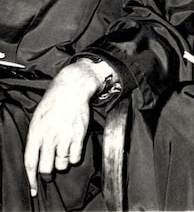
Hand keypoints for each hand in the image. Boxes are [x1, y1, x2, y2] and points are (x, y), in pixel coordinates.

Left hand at [24, 62, 98, 196]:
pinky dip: (74, 158)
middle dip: (48, 174)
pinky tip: (72, 151)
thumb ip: (35, 140)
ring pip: (62, 164)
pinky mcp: (79, 135)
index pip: (30, 163)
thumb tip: (36, 158)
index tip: (33, 188)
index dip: (31, 179)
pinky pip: (76, 157)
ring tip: (63, 156)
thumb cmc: (52, 104)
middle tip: (50, 171)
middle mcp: (49, 138)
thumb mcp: (36, 120)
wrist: (71, 90)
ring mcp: (65, 137)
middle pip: (46, 168)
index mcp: (35, 134)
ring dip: (62, 164)